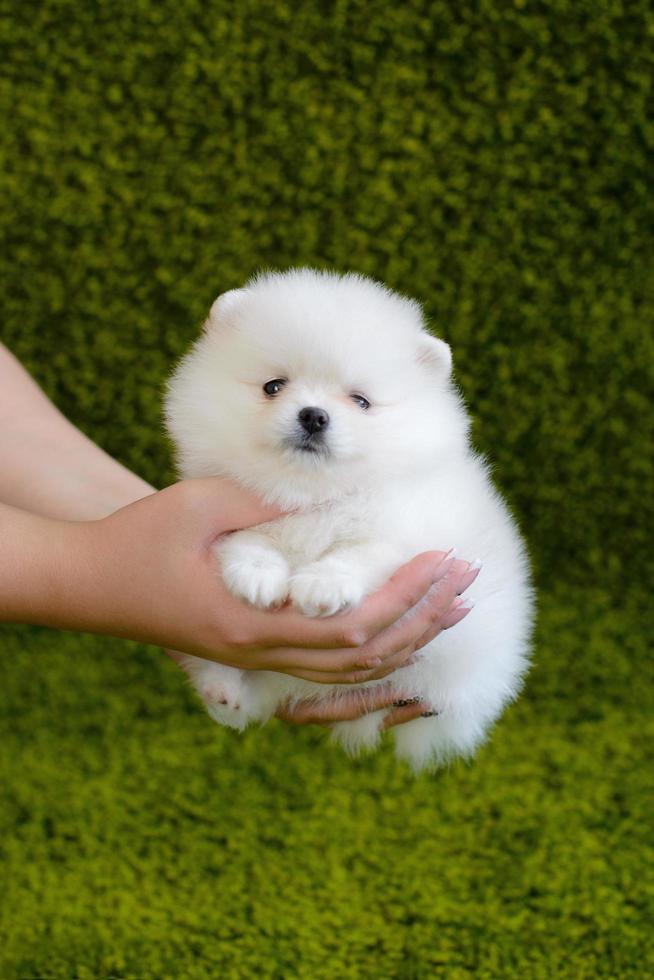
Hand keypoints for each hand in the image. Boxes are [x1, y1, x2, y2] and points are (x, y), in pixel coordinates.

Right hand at [61, 478, 477, 684]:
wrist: (90, 583)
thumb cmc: (138, 539)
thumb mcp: (199, 505)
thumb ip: (264, 505)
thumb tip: (329, 501)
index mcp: (250, 623)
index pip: (352, 627)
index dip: (405, 597)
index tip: (443, 560)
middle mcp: (259, 651)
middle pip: (364, 658)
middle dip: (423, 618)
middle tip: (468, 581)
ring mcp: (255, 658)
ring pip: (349, 673)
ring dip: (405, 639)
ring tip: (450, 607)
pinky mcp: (251, 651)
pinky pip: (325, 667)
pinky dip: (372, 652)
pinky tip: (396, 628)